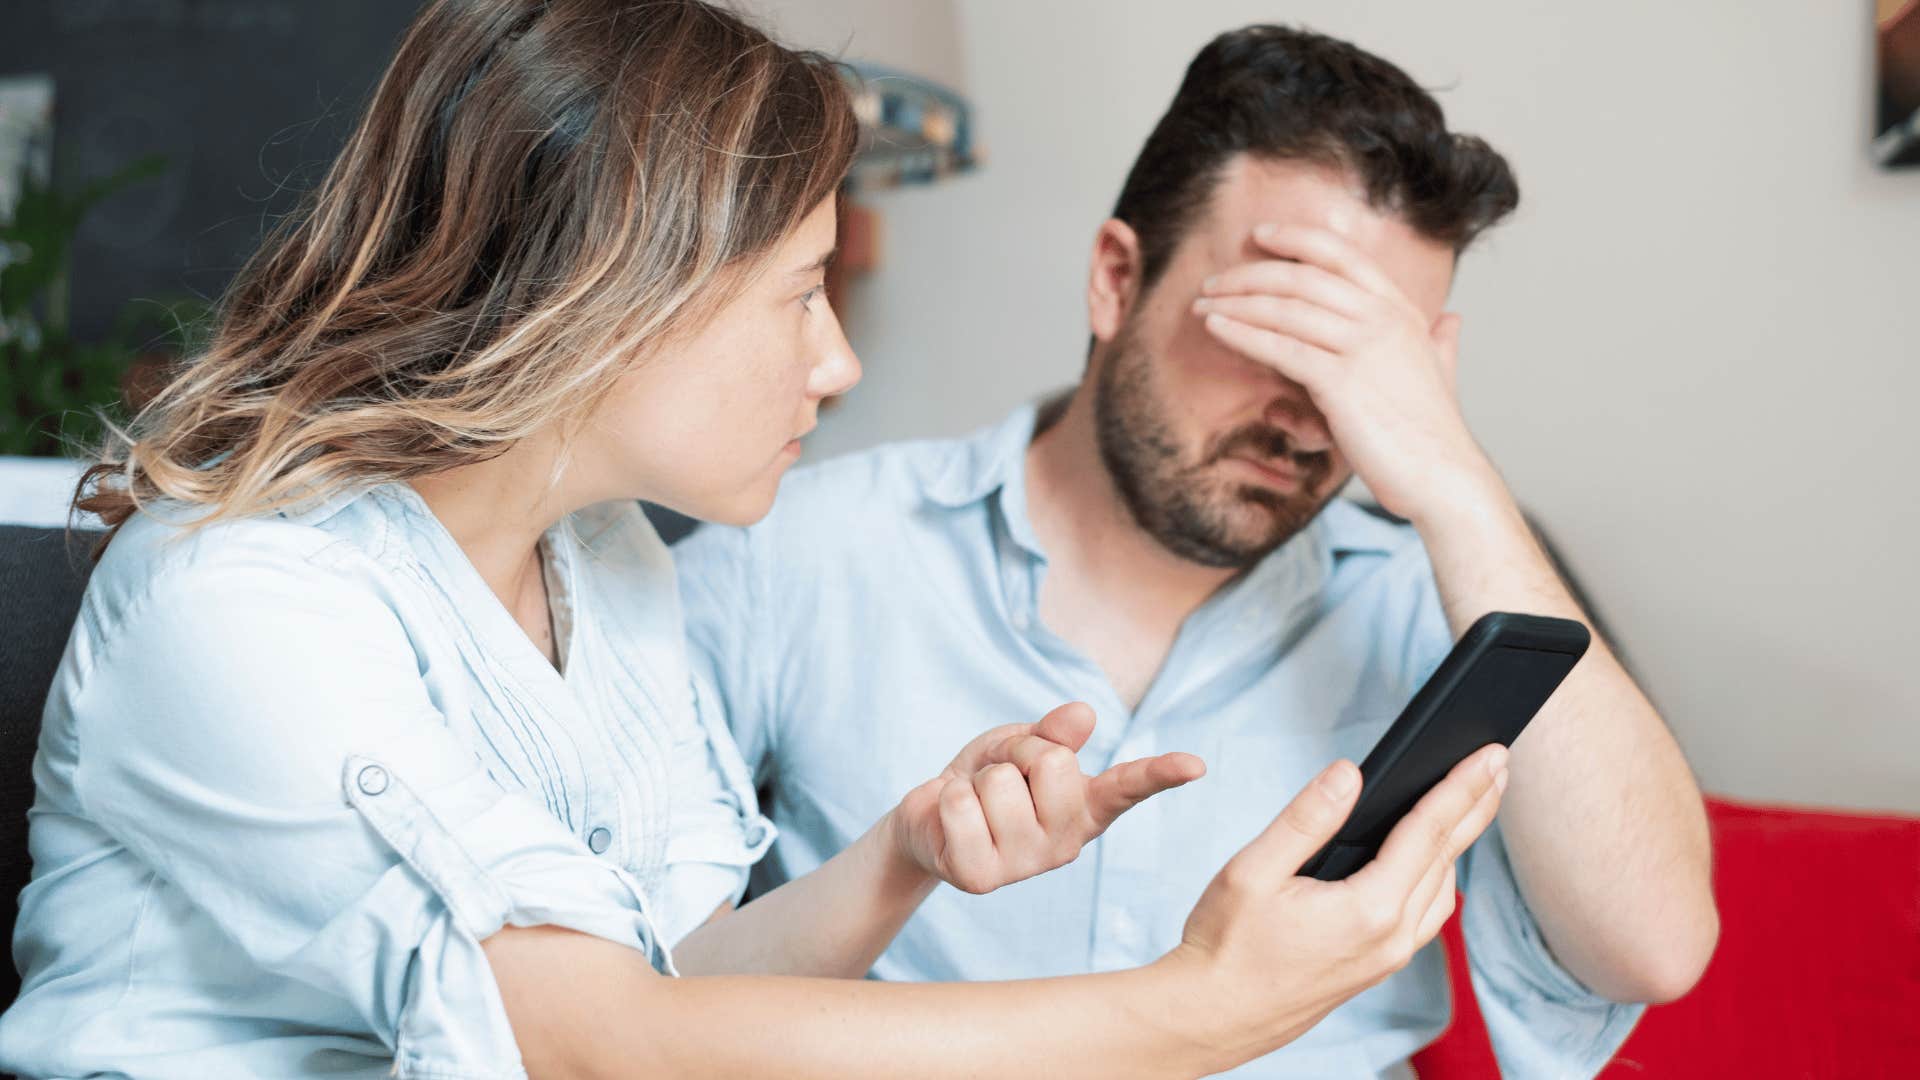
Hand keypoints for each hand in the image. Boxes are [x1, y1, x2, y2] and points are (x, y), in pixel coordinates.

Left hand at [889, 702, 1205, 894]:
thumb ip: (1050, 733)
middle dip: (1015, 752)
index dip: (1162, 773)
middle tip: (998, 777)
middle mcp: (1065, 842)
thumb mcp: (1018, 746)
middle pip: (1052, 761)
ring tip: (974, 801)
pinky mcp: (981, 878)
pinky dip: (945, 796)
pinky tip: (950, 818)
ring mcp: (1025, 865)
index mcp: (1085, 807)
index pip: (1128, 786)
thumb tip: (1083, 714)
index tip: (1196, 765)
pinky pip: (961, 804)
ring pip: (1001, 781)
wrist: (928, 821)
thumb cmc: (985, 782)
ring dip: (977, 778)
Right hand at [1160, 743, 1508, 1067]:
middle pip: (1446, 857)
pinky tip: (1432, 862)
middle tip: (1500, 762)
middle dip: (1475, 805)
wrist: (1213, 1016)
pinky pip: (1425, 916)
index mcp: (1368, 908)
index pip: (1428, 832)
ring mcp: (1387, 958)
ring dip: (1460, 842)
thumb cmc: (1225, 944)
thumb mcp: (1254, 870)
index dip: (1461, 785)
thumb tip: (1350, 774)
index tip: (1490, 752)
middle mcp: (1391, 938)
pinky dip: (1438, 877)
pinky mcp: (1375, 968)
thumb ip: (1307, 818)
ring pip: (1442, 888)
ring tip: (1474, 801)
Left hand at [1193, 224, 1502, 524]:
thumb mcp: (1442, 372)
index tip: (1260, 235)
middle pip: (1302, 278)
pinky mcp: (1342, 381)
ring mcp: (1363, 347)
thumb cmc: (1433, 432)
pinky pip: (1280, 348)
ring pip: (1285, 309)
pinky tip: (1216, 327)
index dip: (1297, 239)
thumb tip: (1452, 319)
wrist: (1442, 475)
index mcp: (1401, 310)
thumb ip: (1441, 341)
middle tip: (1213, 282)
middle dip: (1250, 275)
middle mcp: (1383, 319)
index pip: (1342, 256)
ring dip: (1236, 303)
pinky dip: (1242, 334)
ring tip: (1202, 305)